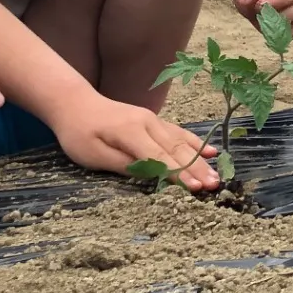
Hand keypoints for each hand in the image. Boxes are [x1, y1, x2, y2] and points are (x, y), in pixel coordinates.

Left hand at [50, 95, 219, 189]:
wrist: (76, 103)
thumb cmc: (79, 133)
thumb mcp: (92, 154)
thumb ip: (121, 164)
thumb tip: (148, 174)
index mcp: (131, 131)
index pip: (159, 157)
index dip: (178, 174)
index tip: (194, 189)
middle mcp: (148, 122)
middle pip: (175, 149)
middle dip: (196, 169)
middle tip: (214, 186)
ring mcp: (153, 120)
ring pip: (181, 141)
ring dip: (200, 159)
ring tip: (216, 175)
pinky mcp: (154, 121)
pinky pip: (178, 133)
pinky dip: (195, 143)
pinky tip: (210, 151)